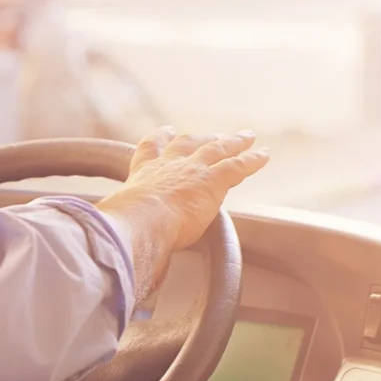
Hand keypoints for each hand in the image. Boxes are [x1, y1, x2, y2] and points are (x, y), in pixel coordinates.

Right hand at [97, 127, 269, 297]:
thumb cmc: (123, 228)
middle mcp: (169, 165)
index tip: (166, 132)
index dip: (160, 139)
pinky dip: (253, 160)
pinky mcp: (213, 180)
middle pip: (189, 144)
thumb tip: (116, 248)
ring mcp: (192, 170)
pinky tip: (264, 155)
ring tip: (246, 137)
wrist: (139, 221)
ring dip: (234, 142)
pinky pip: (238, 166)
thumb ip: (123, 229)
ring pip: (218, 149)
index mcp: (144, 174)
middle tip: (212, 135)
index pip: (150, 150)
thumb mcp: (119, 222)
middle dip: (202, 138)